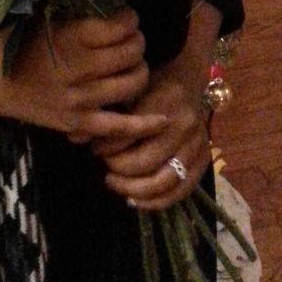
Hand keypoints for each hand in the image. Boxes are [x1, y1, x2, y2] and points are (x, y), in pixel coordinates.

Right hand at [0, 7, 166, 141]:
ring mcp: (81, 99)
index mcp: (72, 36)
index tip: (123, 16)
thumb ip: (79, 14)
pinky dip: (145, 123)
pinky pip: (120, 126)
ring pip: (134, 82)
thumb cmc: (11, 39)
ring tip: (129, 63)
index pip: (122, 24)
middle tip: (127, 39)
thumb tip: (116, 6)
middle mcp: (81, 67)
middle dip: (136, 41)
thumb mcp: (44, 16)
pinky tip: (164, 117)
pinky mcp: (77, 123)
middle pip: (133, 51)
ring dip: (138, 69)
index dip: (129, 18)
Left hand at [74, 67, 209, 210]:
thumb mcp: (130, 89)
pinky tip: (134, 199)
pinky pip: (181, 190)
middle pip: (146, 162)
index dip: (107, 148)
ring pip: (165, 181)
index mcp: (163, 101)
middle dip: (119, 170)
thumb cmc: (151, 84)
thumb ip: (110, 113)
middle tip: (104, 170)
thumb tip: (77, 137)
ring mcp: (197, 143)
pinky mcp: (204, 159)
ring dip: (134, 189)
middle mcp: (183, 124)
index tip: (93, 149)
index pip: (130, 135)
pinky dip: (157, 201)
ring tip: (115, 184)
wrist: (186, 79)